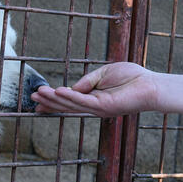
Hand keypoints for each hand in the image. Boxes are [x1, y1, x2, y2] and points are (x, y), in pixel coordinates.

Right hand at [33, 62, 156, 116]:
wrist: (151, 85)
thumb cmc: (132, 77)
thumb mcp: (104, 73)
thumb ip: (88, 80)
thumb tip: (72, 87)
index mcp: (94, 98)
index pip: (70, 100)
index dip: (54, 99)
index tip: (38, 98)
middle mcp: (94, 106)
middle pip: (67, 105)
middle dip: (49, 102)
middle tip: (31, 98)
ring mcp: (98, 108)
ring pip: (72, 104)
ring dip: (54, 99)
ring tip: (39, 93)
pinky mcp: (104, 106)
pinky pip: (83, 101)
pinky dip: (70, 96)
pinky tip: (58, 92)